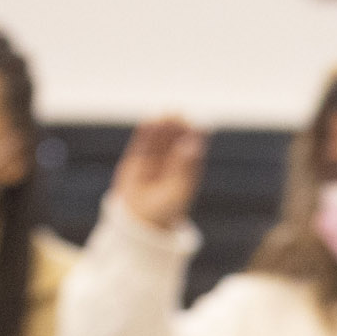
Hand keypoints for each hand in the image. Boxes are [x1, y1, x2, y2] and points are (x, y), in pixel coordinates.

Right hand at [112, 116, 207, 232]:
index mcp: (186, 169)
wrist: (139, 221)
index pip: (192, 148)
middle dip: (178, 127)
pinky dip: (145, 132)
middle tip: (180, 114)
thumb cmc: (164, 210)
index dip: (195, 135)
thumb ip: (184, 167)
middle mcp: (171, 161)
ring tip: (166, 114)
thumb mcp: (177, 189)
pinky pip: (142, 143)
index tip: (198, 126)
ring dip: (162, 126)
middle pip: (176, 139)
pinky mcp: (137, 159)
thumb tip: (192, 144)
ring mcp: (154, 159)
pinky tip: (148, 121)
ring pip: (159, 139)